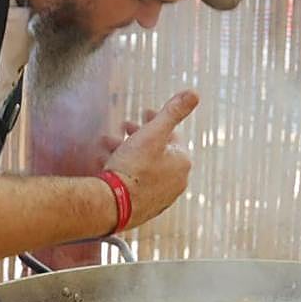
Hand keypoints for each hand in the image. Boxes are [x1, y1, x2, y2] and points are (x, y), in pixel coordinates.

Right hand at [103, 90, 198, 229]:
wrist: (114, 204)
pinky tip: (108, 166)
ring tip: (107, 145)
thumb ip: (173, 112)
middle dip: (137, 136)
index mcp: (182, 162)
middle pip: (156, 151)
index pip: (171, 134)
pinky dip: (125, 171)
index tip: (143, 113)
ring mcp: (161, 197)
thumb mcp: (152, 133)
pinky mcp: (145, 208)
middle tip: (123, 128)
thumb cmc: (134, 169)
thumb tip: (193, 93)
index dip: (155, 120)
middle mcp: (176, 181)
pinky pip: (136, 182)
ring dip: (126, 152)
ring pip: (144, 166)